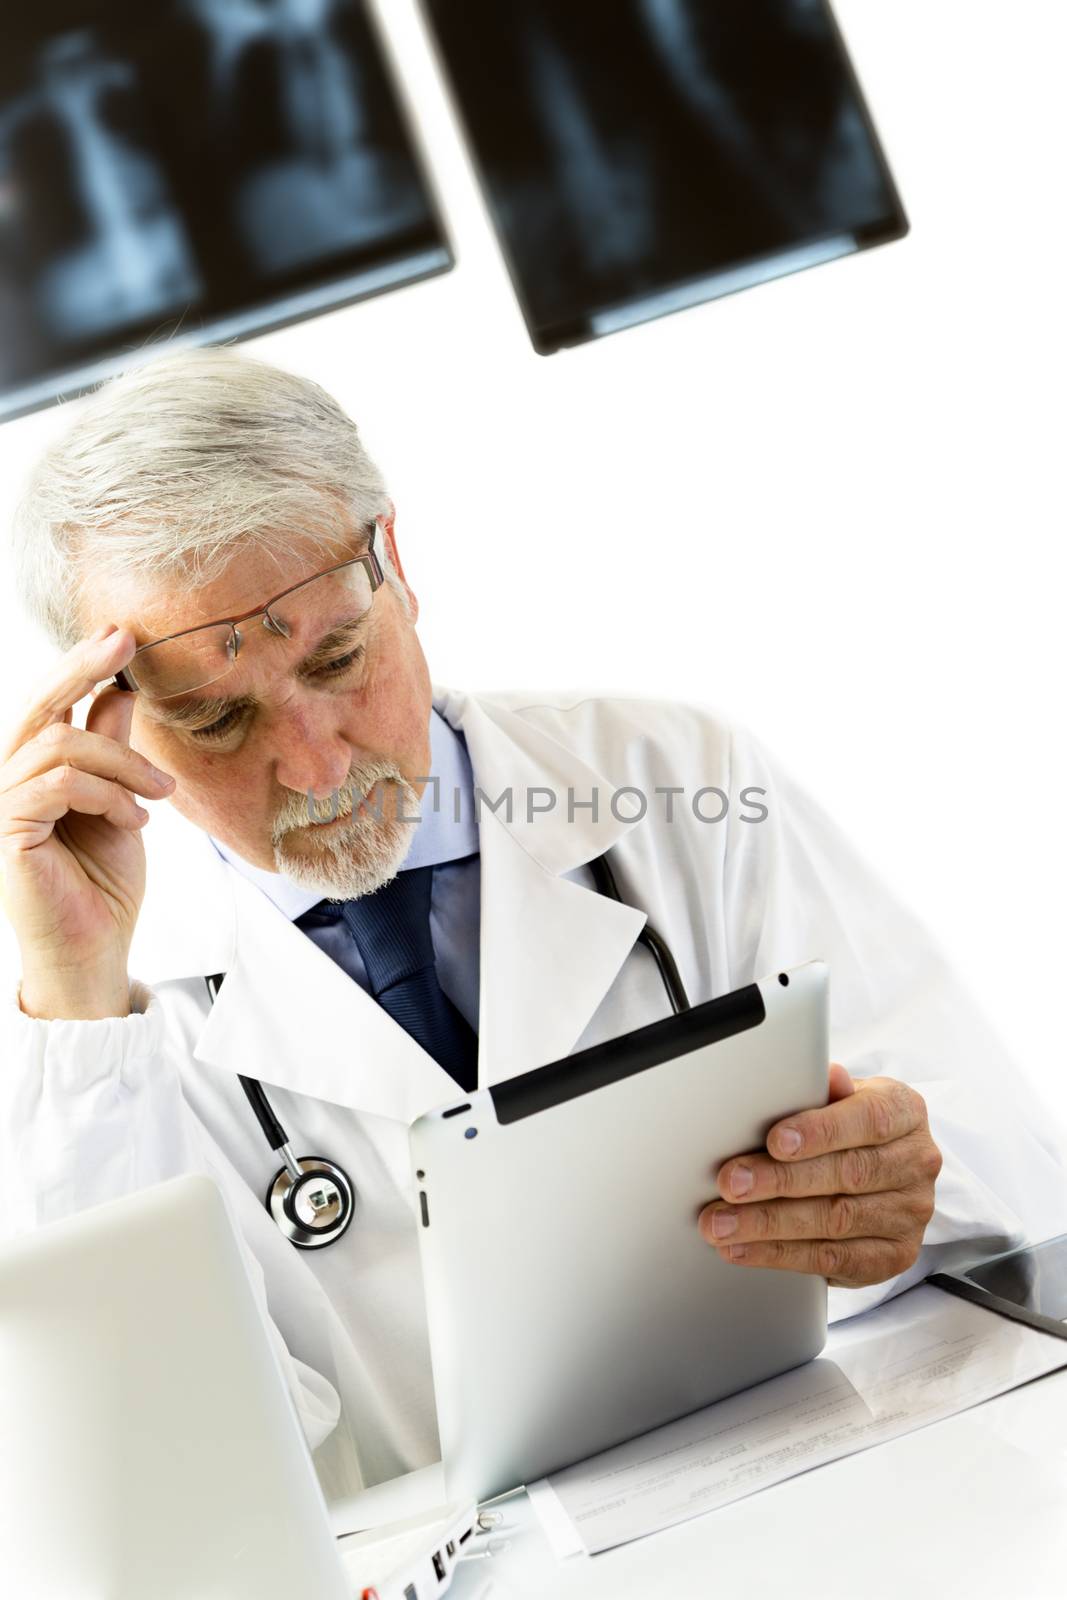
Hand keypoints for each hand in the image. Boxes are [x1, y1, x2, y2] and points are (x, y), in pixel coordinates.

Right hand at [0, 624, 175, 1015]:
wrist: (97, 949)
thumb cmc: (104, 884)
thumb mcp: (120, 803)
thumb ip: (112, 750)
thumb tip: (121, 691)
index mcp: (33, 770)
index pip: (49, 704)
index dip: (80, 665)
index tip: (122, 636)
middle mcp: (8, 781)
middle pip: (38, 707)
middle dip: (83, 668)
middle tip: (126, 643)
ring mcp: (1, 805)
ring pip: (60, 747)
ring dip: (122, 765)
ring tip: (159, 795)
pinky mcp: (6, 831)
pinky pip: (57, 785)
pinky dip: (107, 795)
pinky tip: (135, 819)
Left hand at [698, 1064, 941, 1288]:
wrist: (884, 1170)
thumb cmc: (848, 1125)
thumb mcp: (841, 1097)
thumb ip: (826, 1091)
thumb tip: (826, 1075)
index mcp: (905, 1112)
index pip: (868, 1119)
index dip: (820, 1131)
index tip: (774, 1140)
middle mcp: (916, 1162)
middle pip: (847, 1174)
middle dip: (780, 1181)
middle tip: (730, 1184)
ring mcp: (910, 1213)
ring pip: (836, 1222)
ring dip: (770, 1224)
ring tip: (723, 1223)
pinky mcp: (896, 1255)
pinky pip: (835, 1260)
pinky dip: (782, 1255)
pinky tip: (744, 1248)